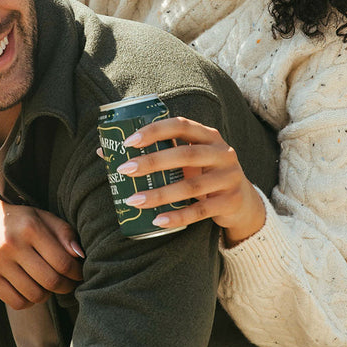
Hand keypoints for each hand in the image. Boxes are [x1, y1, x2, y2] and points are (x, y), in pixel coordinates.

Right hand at [0, 182, 83, 308]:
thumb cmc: (17, 219)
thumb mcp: (42, 216)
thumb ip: (64, 233)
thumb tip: (80, 256)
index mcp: (30, 228)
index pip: (63, 261)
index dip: (76, 272)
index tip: (78, 273)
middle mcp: (13, 246)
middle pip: (51, 281)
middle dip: (66, 286)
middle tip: (68, 283)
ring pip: (35, 295)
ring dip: (48, 294)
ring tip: (48, 285)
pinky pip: (17, 302)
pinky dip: (29, 301)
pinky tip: (31, 290)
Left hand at [114, 117, 265, 246]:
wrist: (242, 201)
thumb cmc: (203, 173)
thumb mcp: (188, 159)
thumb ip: (157, 153)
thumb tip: (104, 153)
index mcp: (209, 135)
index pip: (180, 125)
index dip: (154, 131)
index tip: (129, 141)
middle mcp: (223, 152)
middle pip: (185, 155)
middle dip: (152, 162)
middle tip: (125, 170)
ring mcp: (229, 178)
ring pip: (191, 186)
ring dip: (159, 194)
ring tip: (133, 200)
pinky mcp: (230, 202)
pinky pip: (200, 211)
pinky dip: (178, 216)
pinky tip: (157, 220)